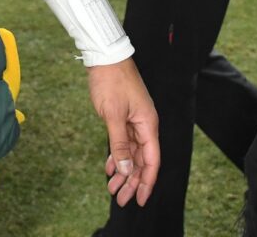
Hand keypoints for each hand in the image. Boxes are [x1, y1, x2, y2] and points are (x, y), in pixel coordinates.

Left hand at [88, 60, 159, 207]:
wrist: (105, 57)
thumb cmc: (111, 82)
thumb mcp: (113, 115)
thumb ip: (120, 143)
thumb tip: (126, 169)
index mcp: (148, 125)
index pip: (152, 160)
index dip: (147, 182)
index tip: (140, 199)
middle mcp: (144, 125)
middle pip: (141, 161)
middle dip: (132, 182)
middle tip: (120, 200)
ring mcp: (134, 122)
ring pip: (131, 154)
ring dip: (123, 172)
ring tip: (112, 189)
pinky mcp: (123, 118)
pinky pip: (123, 143)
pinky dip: (117, 156)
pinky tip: (110, 168)